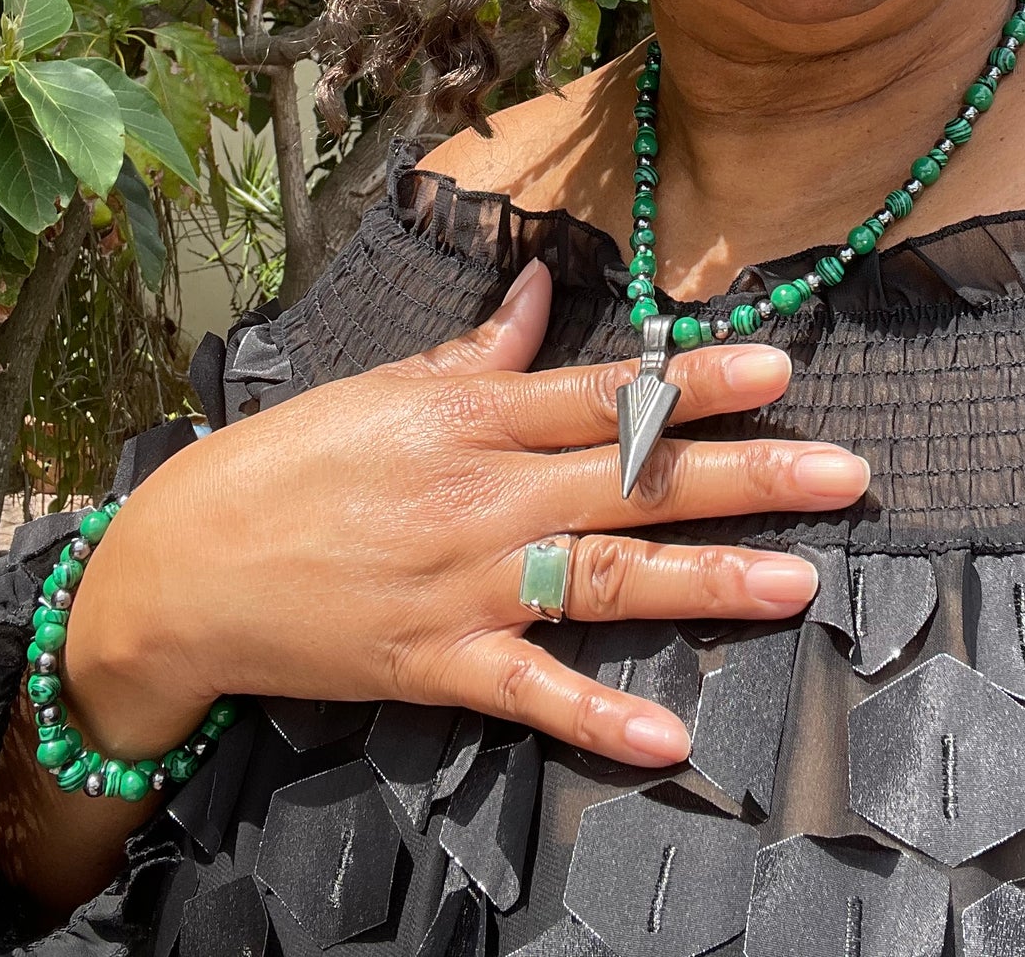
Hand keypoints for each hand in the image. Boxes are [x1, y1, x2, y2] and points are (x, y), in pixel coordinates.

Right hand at [62, 259, 870, 769]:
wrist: (181, 567)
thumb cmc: (285, 464)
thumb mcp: (381, 387)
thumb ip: (477, 349)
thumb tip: (540, 288)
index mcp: (468, 417)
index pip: (604, 393)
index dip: (696, 380)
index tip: (778, 366)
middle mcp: (481, 496)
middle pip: (631, 480)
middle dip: (747, 473)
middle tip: (843, 472)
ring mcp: (463, 585)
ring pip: (604, 577)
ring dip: (705, 580)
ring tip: (798, 578)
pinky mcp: (436, 664)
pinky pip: (529, 693)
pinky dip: (596, 718)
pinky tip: (668, 736)